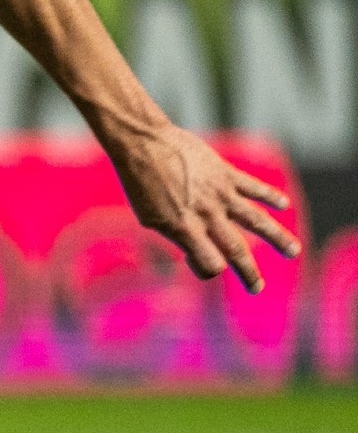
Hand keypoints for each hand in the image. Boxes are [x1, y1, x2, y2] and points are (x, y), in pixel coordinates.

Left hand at [106, 121, 298, 292]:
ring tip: (293, 252)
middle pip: (236, 250)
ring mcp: (220, 194)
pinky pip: (255, 188)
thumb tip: (192, 250)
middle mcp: (206, 214)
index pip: (210, 264)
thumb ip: (174, 234)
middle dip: (249, 273)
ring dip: (278, 238)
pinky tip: (285, 205)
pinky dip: (272, 197)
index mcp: (184, 228)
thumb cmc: (140, 183)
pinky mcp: (227, 173)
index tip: (200, 263)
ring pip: (257, 221)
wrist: (144, 144)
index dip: (208, 269)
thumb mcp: (149, 217)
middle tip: (258, 289)